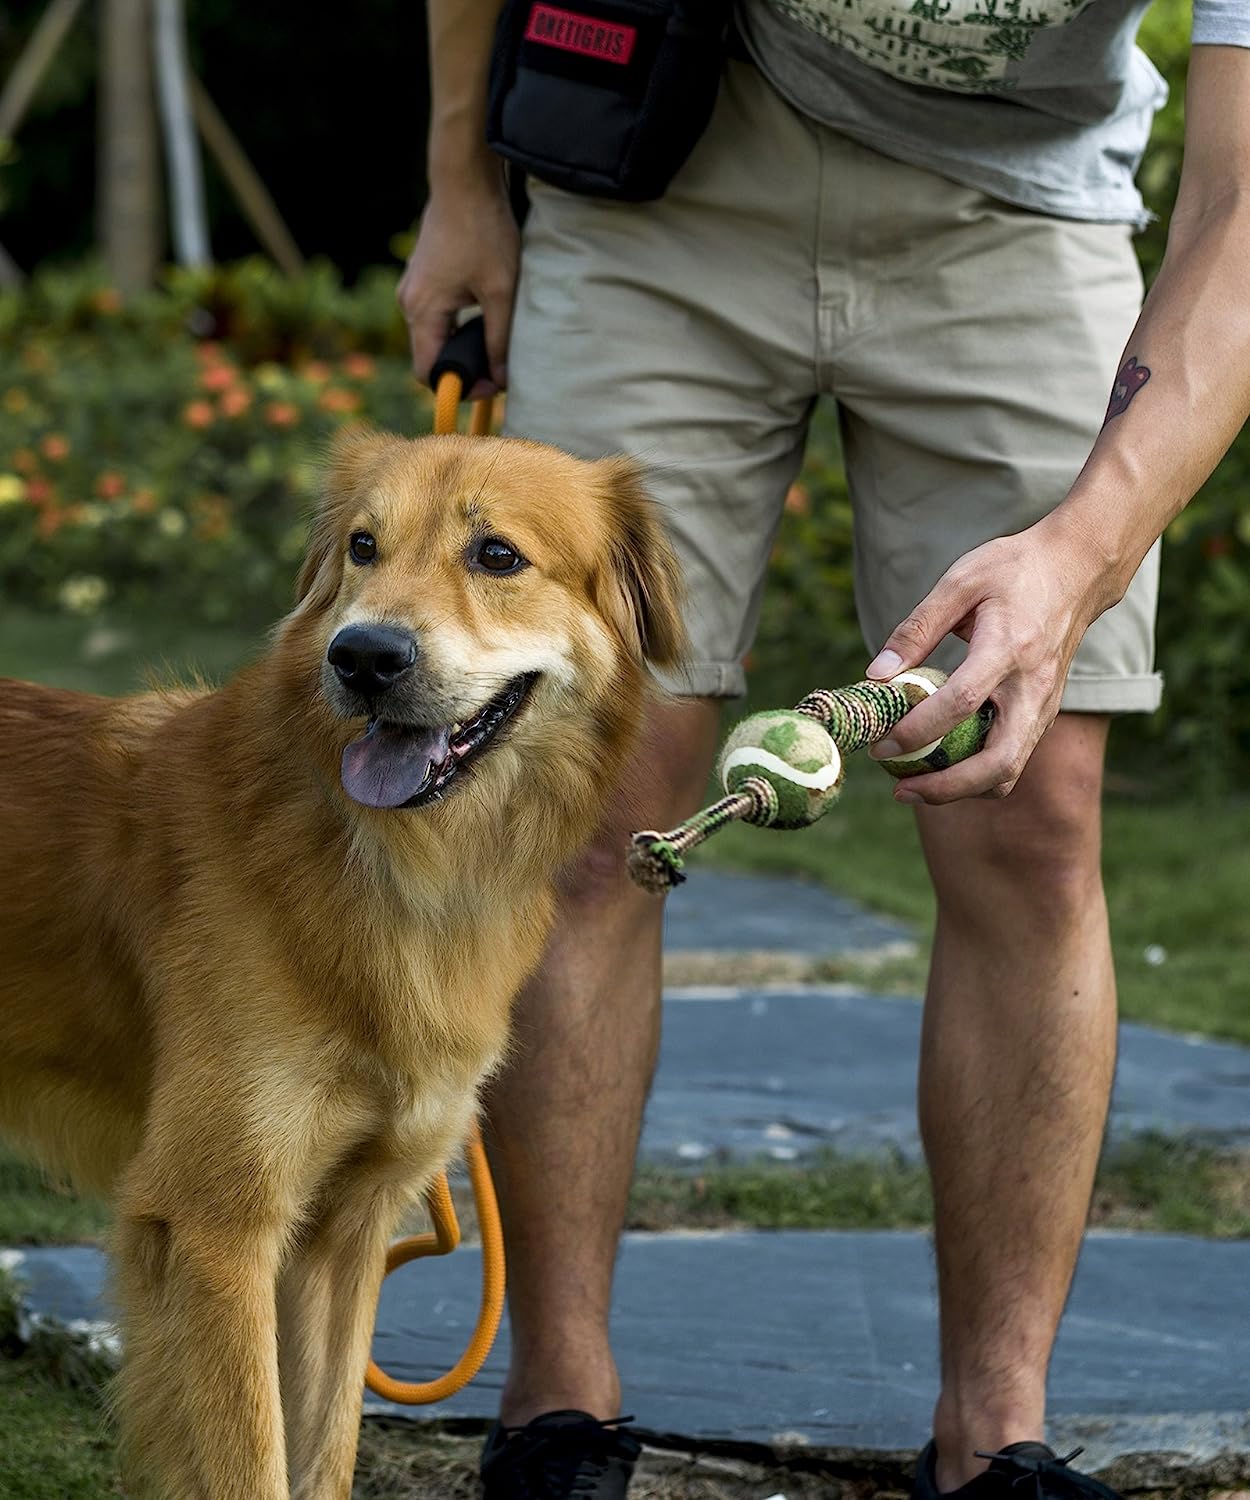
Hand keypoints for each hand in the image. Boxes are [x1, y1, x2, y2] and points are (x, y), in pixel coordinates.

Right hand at [397, 169, 519, 396]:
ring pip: (432, 335)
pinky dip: (455, 325)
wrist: (464, 181)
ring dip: (460, 346)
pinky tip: (481, 317)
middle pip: (429, 356)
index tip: (489, 386)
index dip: (456, 387)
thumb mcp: (501, 292)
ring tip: (492, 344)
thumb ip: (500, 340)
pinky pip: (434, 315)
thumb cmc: (483, 231)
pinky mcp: (421, 277)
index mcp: (422, 311)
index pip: (427, 372)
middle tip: (497, 371)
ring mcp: (411, 288)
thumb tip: (502, 379)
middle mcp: (408, 303)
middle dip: (461, 368)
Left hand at [864, 517, 1117, 803]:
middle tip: (899, 789)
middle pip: (998, 762)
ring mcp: (1045, 705)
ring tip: (915, 785)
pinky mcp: (1045, 713)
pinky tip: (942, 764)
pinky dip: (977, 773)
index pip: (961, 703)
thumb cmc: (1014, 570)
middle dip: (946, 787)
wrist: (1078, 568)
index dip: (918, 730)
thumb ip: (916, 629)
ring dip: (962, 789)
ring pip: (1009, 771)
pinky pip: (1013, 759)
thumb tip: (876, 676)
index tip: (881, 744)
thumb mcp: (959, 583)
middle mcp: (1033, 686)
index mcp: (1009, 648)